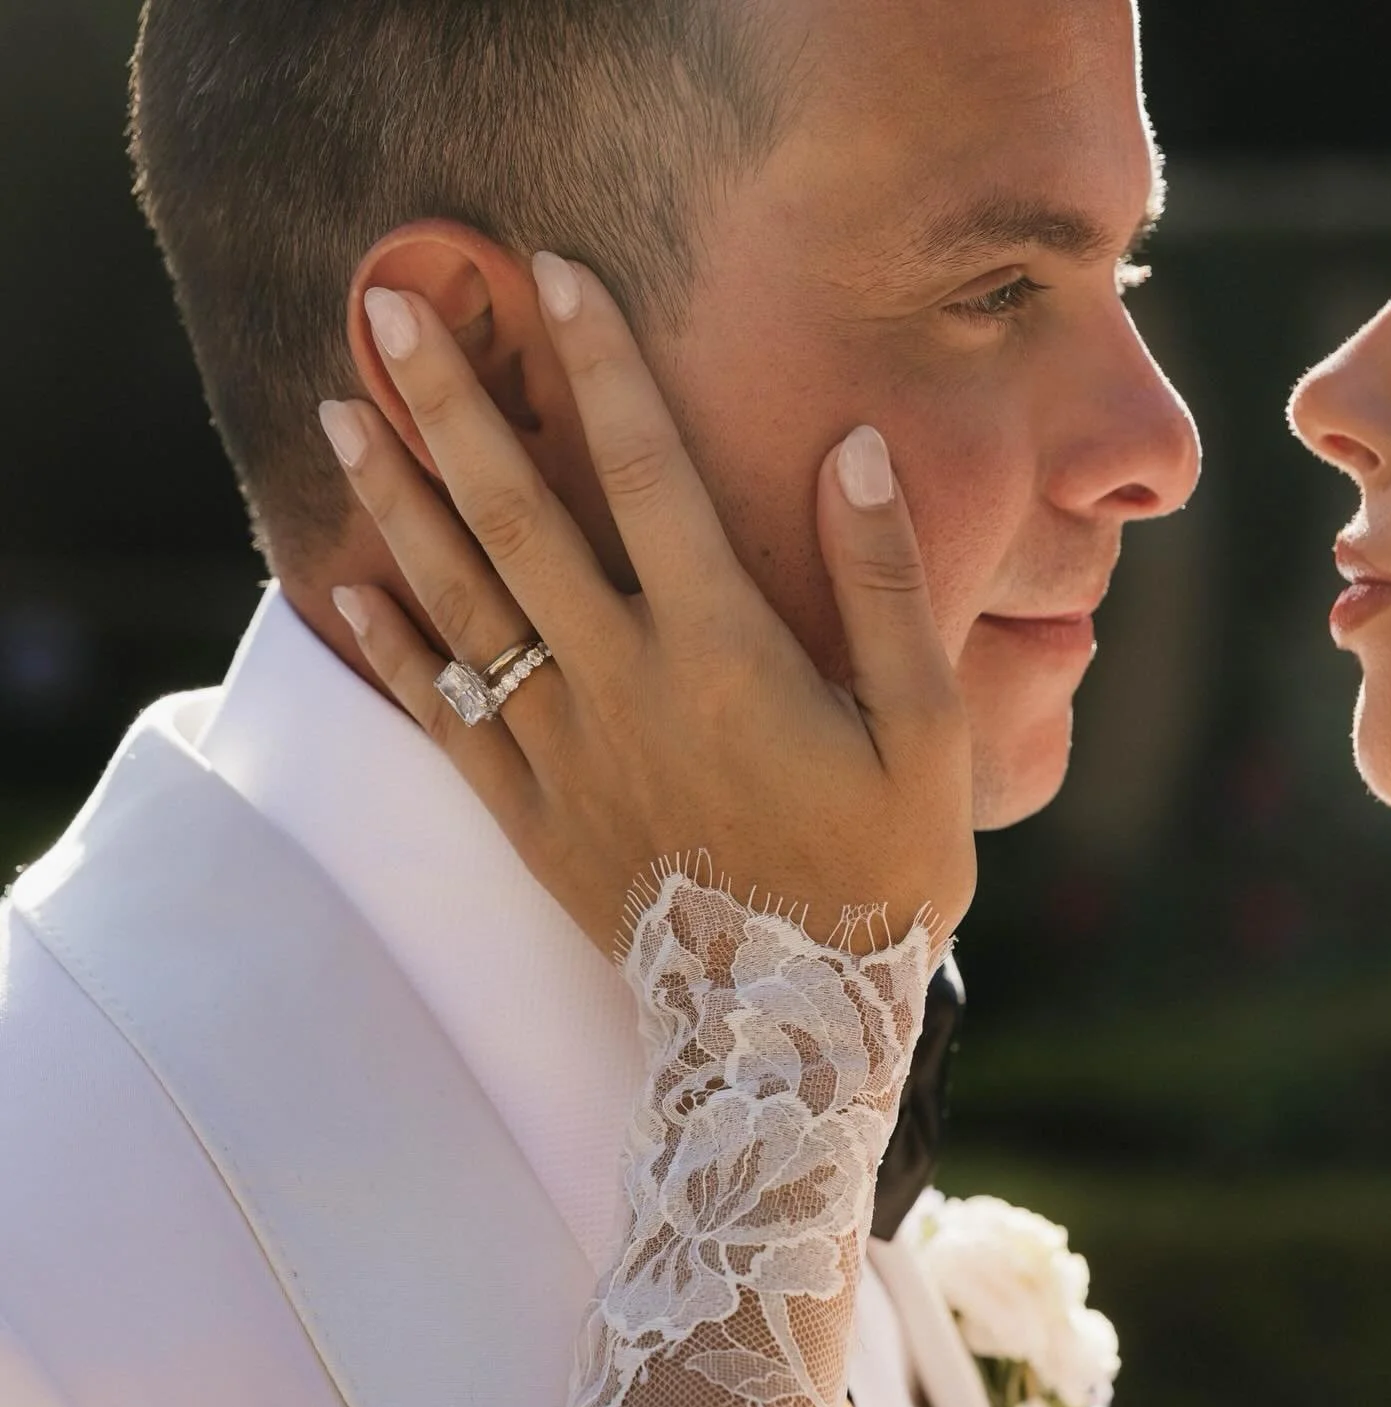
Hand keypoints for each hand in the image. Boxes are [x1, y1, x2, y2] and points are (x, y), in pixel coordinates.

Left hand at [319, 256, 974, 956]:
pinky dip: (394, 653)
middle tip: (388, 310)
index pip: (650, 475)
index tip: (553, 273)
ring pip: (463, 608)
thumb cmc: (877, 872)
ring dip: (401, 504)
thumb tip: (852, 452)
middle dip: (453, 406)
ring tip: (341, 416)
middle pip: (520, 521)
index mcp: (723, 653)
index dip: (601, 366)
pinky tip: (350, 587)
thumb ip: (884, 588)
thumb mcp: (924, 733)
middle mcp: (624, 687)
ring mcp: (564, 755)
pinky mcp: (532, 820)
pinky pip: (444, 724)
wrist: (791, 1025)